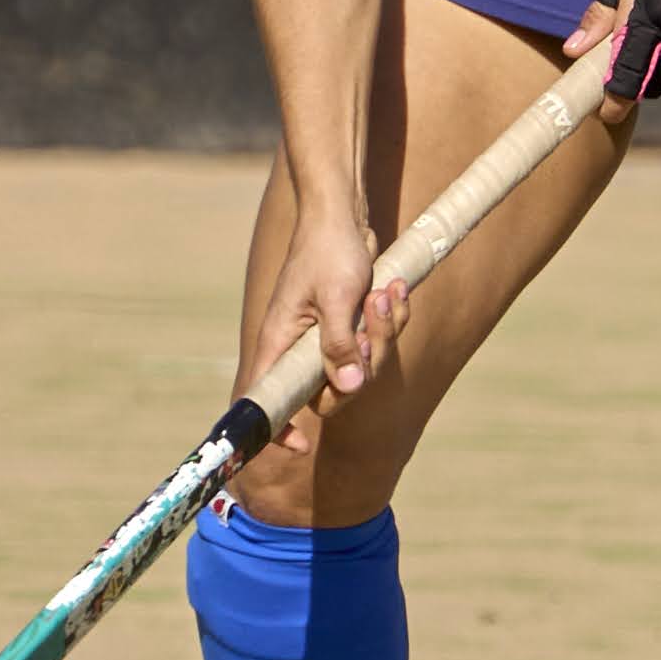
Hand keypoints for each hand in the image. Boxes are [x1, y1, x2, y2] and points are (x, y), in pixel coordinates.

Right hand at [247, 194, 398, 455]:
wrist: (342, 214)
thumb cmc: (330, 250)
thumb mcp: (337, 298)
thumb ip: (338, 345)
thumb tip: (347, 390)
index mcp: (279, 342)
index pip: (265, 398)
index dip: (277, 428)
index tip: (300, 445)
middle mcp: (295, 347)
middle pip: (328, 390)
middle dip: (362, 366)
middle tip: (371, 328)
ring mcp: (320, 338)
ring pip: (357, 368)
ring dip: (382, 336)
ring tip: (387, 294)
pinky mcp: (344, 327)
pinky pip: (371, 344)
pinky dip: (389, 322)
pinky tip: (395, 291)